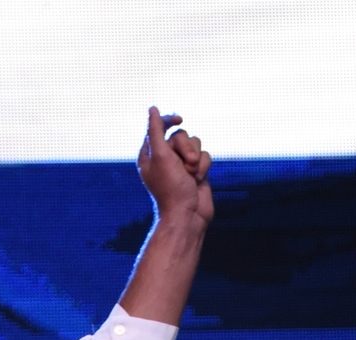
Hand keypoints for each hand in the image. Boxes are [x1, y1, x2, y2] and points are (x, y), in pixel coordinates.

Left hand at [137, 107, 212, 228]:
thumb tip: (153, 109)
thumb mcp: (160, 156)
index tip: (179, 120)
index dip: (169, 121)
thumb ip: (156, 130)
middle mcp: (165, 158)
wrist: (187, 216)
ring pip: (195, 143)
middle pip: (181, 135)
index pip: (159, 127)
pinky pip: (205, 155)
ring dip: (196, 158)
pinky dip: (204, 166)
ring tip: (192, 175)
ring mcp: (181, 164)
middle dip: (186, 148)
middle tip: (185, 166)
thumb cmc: (171, 188)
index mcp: (150, 155)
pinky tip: (198, 180)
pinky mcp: (196, 170)